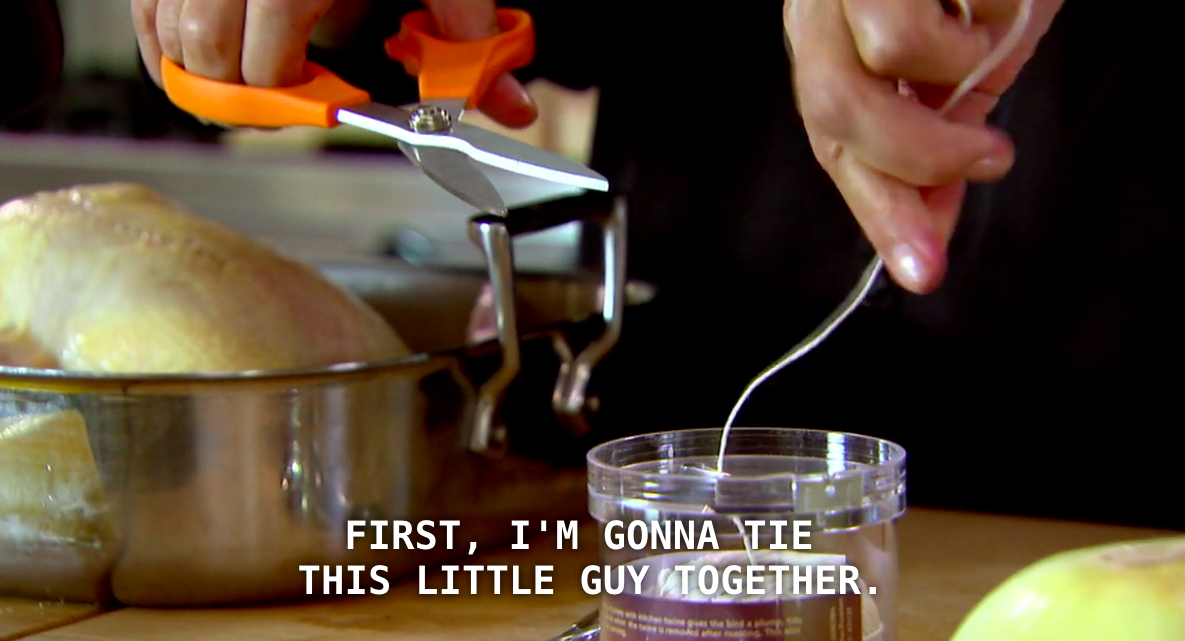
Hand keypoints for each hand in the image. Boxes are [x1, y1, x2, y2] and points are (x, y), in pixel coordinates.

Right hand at [132, 0, 536, 127]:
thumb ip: (466, 37)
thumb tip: (508, 103)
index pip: (266, 66)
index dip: (289, 100)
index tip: (318, 104)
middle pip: (206, 53)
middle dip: (241, 91)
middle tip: (280, 101)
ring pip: (165, 28)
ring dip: (197, 66)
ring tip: (240, 79)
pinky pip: (144, 3)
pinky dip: (161, 34)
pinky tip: (192, 49)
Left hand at [784, 0, 1064, 292]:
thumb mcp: (962, 62)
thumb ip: (940, 140)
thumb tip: (930, 227)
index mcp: (829, 41)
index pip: (833, 140)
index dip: (878, 208)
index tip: (923, 268)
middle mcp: (822, 6)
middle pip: (833, 108)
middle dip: (917, 158)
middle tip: (989, 158)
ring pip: (887, 51)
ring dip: (966, 65)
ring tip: (994, 37)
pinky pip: (946, 7)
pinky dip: (995, 10)